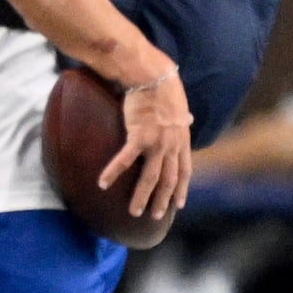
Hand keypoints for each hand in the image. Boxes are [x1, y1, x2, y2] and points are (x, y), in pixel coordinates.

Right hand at [99, 70, 193, 220]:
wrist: (153, 76)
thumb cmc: (164, 88)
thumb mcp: (180, 106)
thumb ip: (182, 119)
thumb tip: (189, 119)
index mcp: (181, 139)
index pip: (185, 171)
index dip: (182, 189)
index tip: (178, 205)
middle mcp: (172, 144)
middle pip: (169, 180)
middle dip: (162, 201)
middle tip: (154, 216)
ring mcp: (157, 142)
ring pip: (151, 177)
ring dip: (142, 197)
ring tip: (133, 211)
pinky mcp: (139, 136)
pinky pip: (125, 160)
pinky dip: (113, 173)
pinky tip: (102, 184)